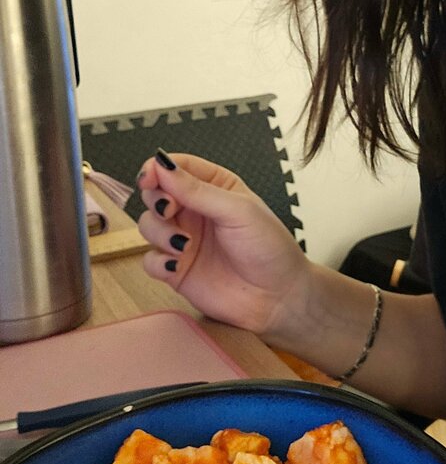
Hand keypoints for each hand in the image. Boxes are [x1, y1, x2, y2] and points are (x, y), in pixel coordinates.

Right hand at [137, 152, 310, 339]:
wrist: (278, 297)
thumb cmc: (269, 248)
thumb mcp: (238, 211)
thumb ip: (198, 190)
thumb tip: (162, 166)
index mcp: (214, 187)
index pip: (177, 167)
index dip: (158, 168)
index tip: (149, 178)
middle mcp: (195, 211)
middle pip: (156, 194)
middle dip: (156, 199)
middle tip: (169, 210)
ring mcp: (183, 240)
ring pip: (148, 225)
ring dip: (158, 231)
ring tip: (183, 245)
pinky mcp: (176, 270)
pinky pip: (150, 260)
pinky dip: (157, 261)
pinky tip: (176, 264)